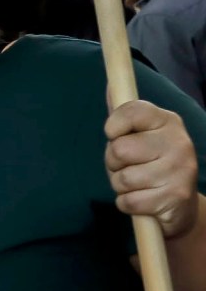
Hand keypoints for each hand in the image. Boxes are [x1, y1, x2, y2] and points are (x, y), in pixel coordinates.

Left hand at [107, 99, 201, 239]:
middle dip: (113, 163)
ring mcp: (180, 170)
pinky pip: (128, 201)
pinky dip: (127, 203)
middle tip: (129, 166)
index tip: (114, 134)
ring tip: (138, 184)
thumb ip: (123, 114)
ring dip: (120, 185)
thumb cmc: (149, 165)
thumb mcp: (137, 136)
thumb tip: (110, 84)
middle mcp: (179, 142)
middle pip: (118, 149)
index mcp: (168, 121)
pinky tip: (143, 199)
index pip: (132, 111)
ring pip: (122, 178)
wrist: (180, 205)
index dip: (113, 126)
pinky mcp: (176, 196)